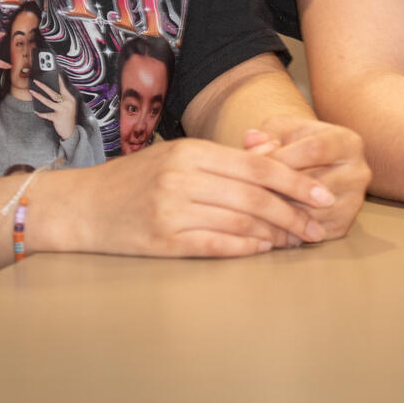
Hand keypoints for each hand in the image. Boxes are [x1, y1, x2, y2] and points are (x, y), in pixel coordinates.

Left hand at [30, 78, 77, 141]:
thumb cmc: (69, 119)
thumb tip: (54, 92)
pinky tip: (36, 111)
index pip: (63, 87)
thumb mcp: (70, 107)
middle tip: (36, 81)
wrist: (72, 132)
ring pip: (47, 101)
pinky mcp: (56, 117)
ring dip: (38, 96)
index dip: (59, 80)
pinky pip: (46, 114)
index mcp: (70, 99)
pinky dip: (40, 113)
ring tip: (32, 92)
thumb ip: (64, 99)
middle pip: (53, 92)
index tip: (55, 74)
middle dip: (43, 86)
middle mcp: (66, 103)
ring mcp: (61, 110)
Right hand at [33, 137, 337, 257]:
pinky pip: (217, 245)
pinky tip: (263, 250)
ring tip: (295, 241)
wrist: (81, 207)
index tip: (322, 194)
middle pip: (255, 195)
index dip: (295, 181)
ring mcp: (173, 211)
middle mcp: (183, 179)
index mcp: (190, 152)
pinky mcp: (164, 241)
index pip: (256, 165)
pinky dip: (245, 248)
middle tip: (317, 225)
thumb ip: (220, 161)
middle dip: (293, 212)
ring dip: (275, 234)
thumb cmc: (131, 181)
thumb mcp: (174, 157)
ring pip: (241, 221)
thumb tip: (274, 161)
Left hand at [240, 115, 369, 240]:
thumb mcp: (281, 130)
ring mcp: (354, 202)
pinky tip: (264, 222)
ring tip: (254, 206)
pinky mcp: (343, 225)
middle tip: (248, 189)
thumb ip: (266, 134)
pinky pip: (310, 231)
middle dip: (278, 187)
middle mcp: (358, 172)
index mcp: (348, 142)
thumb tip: (251, 140)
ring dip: (280, 211)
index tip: (254, 164)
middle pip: (314, 184)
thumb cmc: (293, 143)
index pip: (315, 149)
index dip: (282, 157)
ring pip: (312, 211)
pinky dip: (285, 229)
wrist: (312, 166)